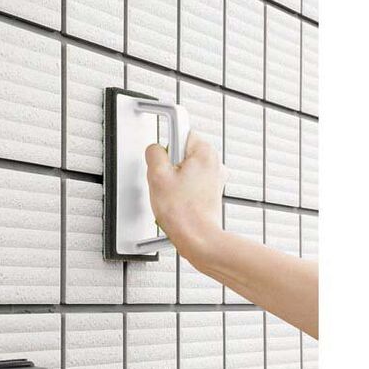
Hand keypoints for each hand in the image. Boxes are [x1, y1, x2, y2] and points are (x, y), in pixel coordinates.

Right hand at [145, 131, 228, 262]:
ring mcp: (214, 177)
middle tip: (165, 180)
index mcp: (204, 151)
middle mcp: (214, 162)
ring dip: (174, 178)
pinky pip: (190, 181)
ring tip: (171, 194)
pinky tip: (177, 201)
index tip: (162, 150)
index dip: (165, 143)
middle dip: (169, 164)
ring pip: (185, 167)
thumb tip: (154, 149)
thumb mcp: (157, 176)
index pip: (180, 131)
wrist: (198, 238)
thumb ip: (154, 153)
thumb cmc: (183, 212)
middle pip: (181, 151)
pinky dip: (182, 189)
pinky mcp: (211, 191)